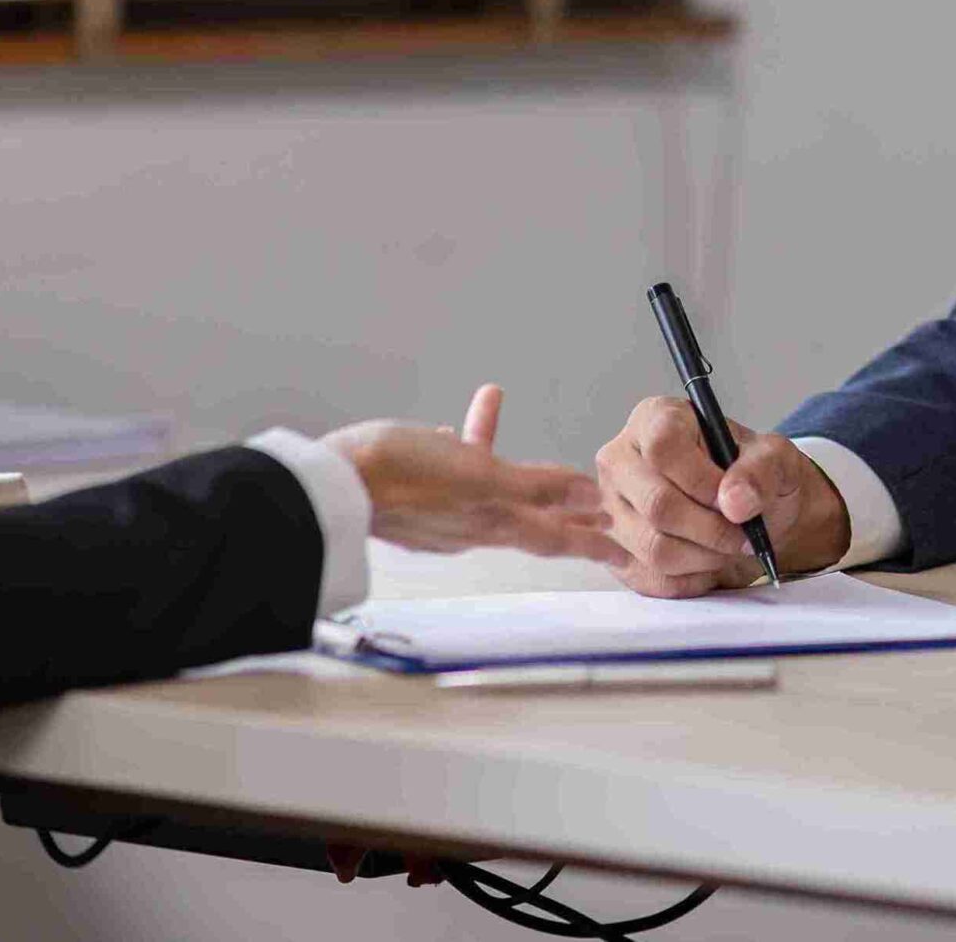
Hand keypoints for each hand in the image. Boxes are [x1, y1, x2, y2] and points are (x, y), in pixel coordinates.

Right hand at [323, 385, 624, 566]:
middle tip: (593, 507)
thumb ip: (536, 488)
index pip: (556, 538)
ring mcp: (439, 508)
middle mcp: (470, 522)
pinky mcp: (409, 488)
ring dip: (498, 449)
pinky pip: (445, 464)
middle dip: (563, 507)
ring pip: (485, 479)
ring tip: (492, 403)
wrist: (333, 483)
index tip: (623, 553)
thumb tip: (588, 497)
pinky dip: (453, 443)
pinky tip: (443, 426)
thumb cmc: (403, 478)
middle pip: (531, 513)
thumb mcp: (480, 477)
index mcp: (492, 522)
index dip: (591, 542)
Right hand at [595, 397, 850, 597]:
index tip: (732, 499)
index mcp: (654, 419)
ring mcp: (610, 508)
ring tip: (728, 547)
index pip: (663, 447)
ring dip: (705, 557)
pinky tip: (708, 562)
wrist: (745, 509)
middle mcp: (621, 460)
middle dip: (712, 529)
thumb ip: (762, 470)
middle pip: (657, 504)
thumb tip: (735, 501)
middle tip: (744, 535)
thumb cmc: (750, 473)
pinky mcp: (615, 551)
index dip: (702, 480)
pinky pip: (651, 578)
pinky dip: (691, 579)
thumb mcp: (774, 457)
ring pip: (654, 548)